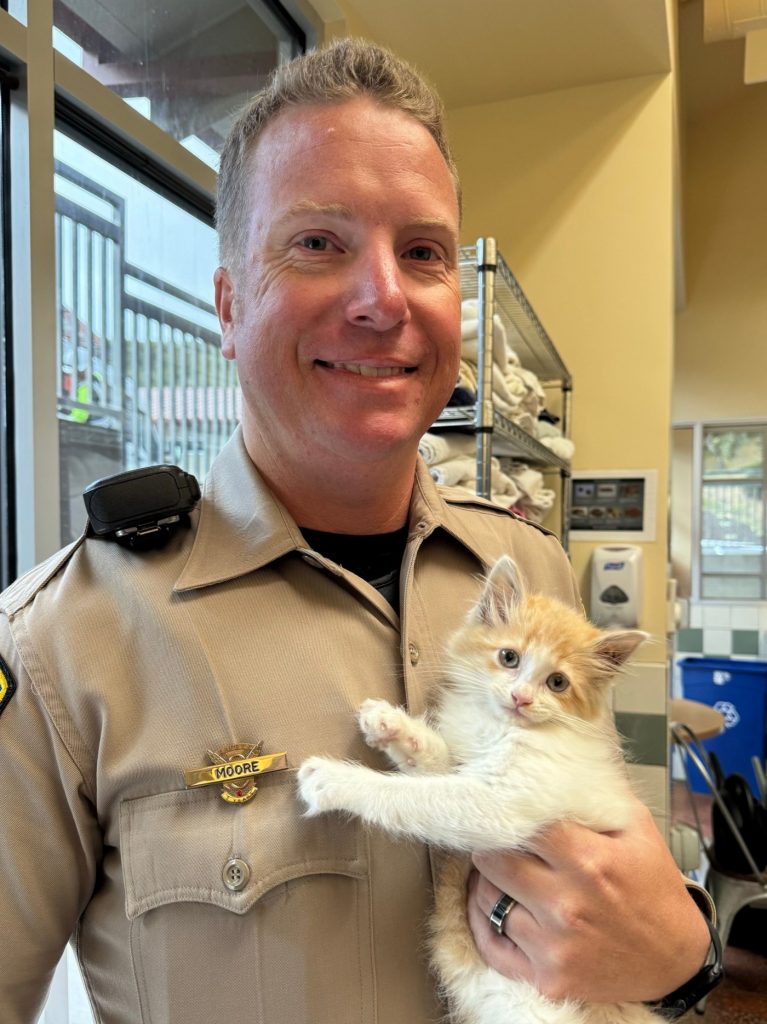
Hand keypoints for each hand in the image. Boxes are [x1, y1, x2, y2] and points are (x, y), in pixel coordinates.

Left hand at [467, 800, 710, 1003]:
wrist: (676, 959)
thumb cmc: (654, 889)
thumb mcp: (638, 828)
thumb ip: (596, 794)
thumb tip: (555, 765)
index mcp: (588, 861)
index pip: (519, 825)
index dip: (506, 814)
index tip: (502, 809)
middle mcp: (567, 904)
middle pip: (492, 860)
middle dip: (493, 846)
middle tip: (500, 842)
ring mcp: (555, 946)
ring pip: (486, 900)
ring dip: (490, 883)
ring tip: (502, 874)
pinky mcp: (547, 978)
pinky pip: (491, 946)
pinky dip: (485, 924)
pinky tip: (494, 907)